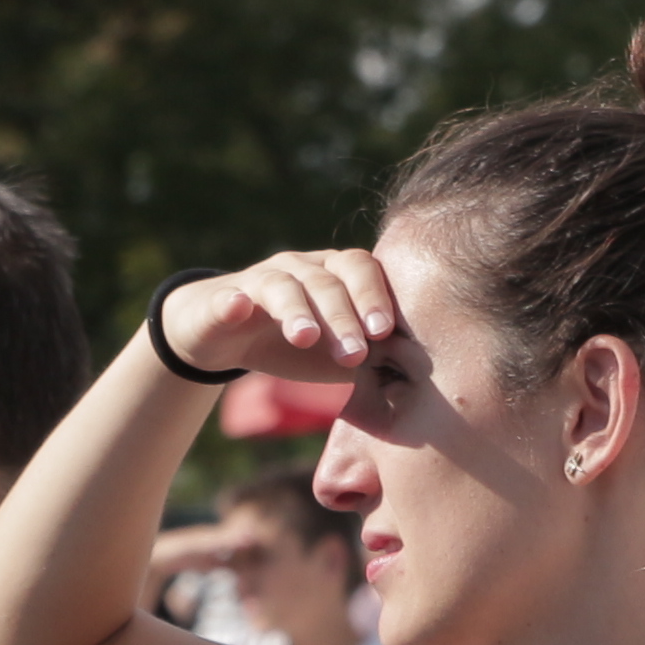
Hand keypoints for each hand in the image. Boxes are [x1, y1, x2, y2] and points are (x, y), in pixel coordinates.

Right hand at [158, 249, 401, 378]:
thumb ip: (373, 357)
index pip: (360, 270)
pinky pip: (229, 297)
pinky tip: (238, 307)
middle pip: (326, 281)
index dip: (373, 295)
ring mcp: (260, 279)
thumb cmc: (296, 345)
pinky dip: (233, 301)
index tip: (385, 330)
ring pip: (282, 286)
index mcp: (334, 275)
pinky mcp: (223, 299)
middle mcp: (300, 268)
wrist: (226, 338)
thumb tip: (421, 376)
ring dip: (297, 311)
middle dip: (342, 316)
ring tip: (305, 338)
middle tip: (354, 352)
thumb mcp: (337, 354)